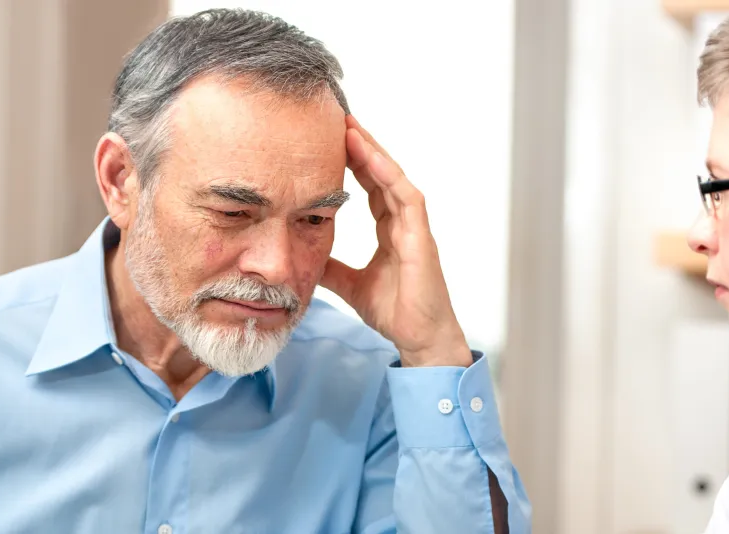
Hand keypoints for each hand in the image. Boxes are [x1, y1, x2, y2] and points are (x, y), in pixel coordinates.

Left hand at [319, 116, 471, 367]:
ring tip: (352, 129)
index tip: (330, 141)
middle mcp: (404, 224)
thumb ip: (334, 268)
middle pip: (382, 175)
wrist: (420, 340)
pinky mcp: (422, 239)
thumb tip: (306, 257)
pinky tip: (374, 160)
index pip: (371, 187)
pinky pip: (408, 199)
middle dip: (362, 147)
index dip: (353, 163)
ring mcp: (415, 229)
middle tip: (338, 119)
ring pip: (395, 179)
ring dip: (374, 153)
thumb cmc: (397, 313)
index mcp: (391, 231)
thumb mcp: (352, 285)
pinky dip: (391, 177)